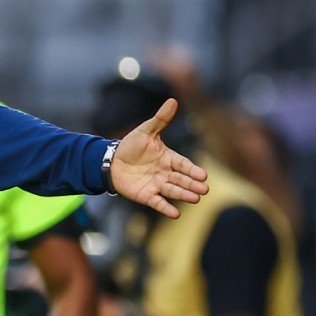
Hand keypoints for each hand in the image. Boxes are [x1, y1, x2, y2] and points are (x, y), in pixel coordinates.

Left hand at [109, 99, 208, 217]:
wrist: (111, 161)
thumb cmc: (130, 146)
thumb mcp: (145, 131)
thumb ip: (160, 119)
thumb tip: (173, 100)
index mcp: (168, 158)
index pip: (183, 164)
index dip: (192, 170)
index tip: (203, 175)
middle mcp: (165, 173)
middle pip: (181, 179)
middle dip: (192, 184)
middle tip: (204, 190)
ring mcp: (156, 185)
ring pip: (173, 190)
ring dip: (184, 195)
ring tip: (195, 199)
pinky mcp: (146, 195)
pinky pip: (157, 202)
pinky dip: (166, 208)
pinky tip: (175, 214)